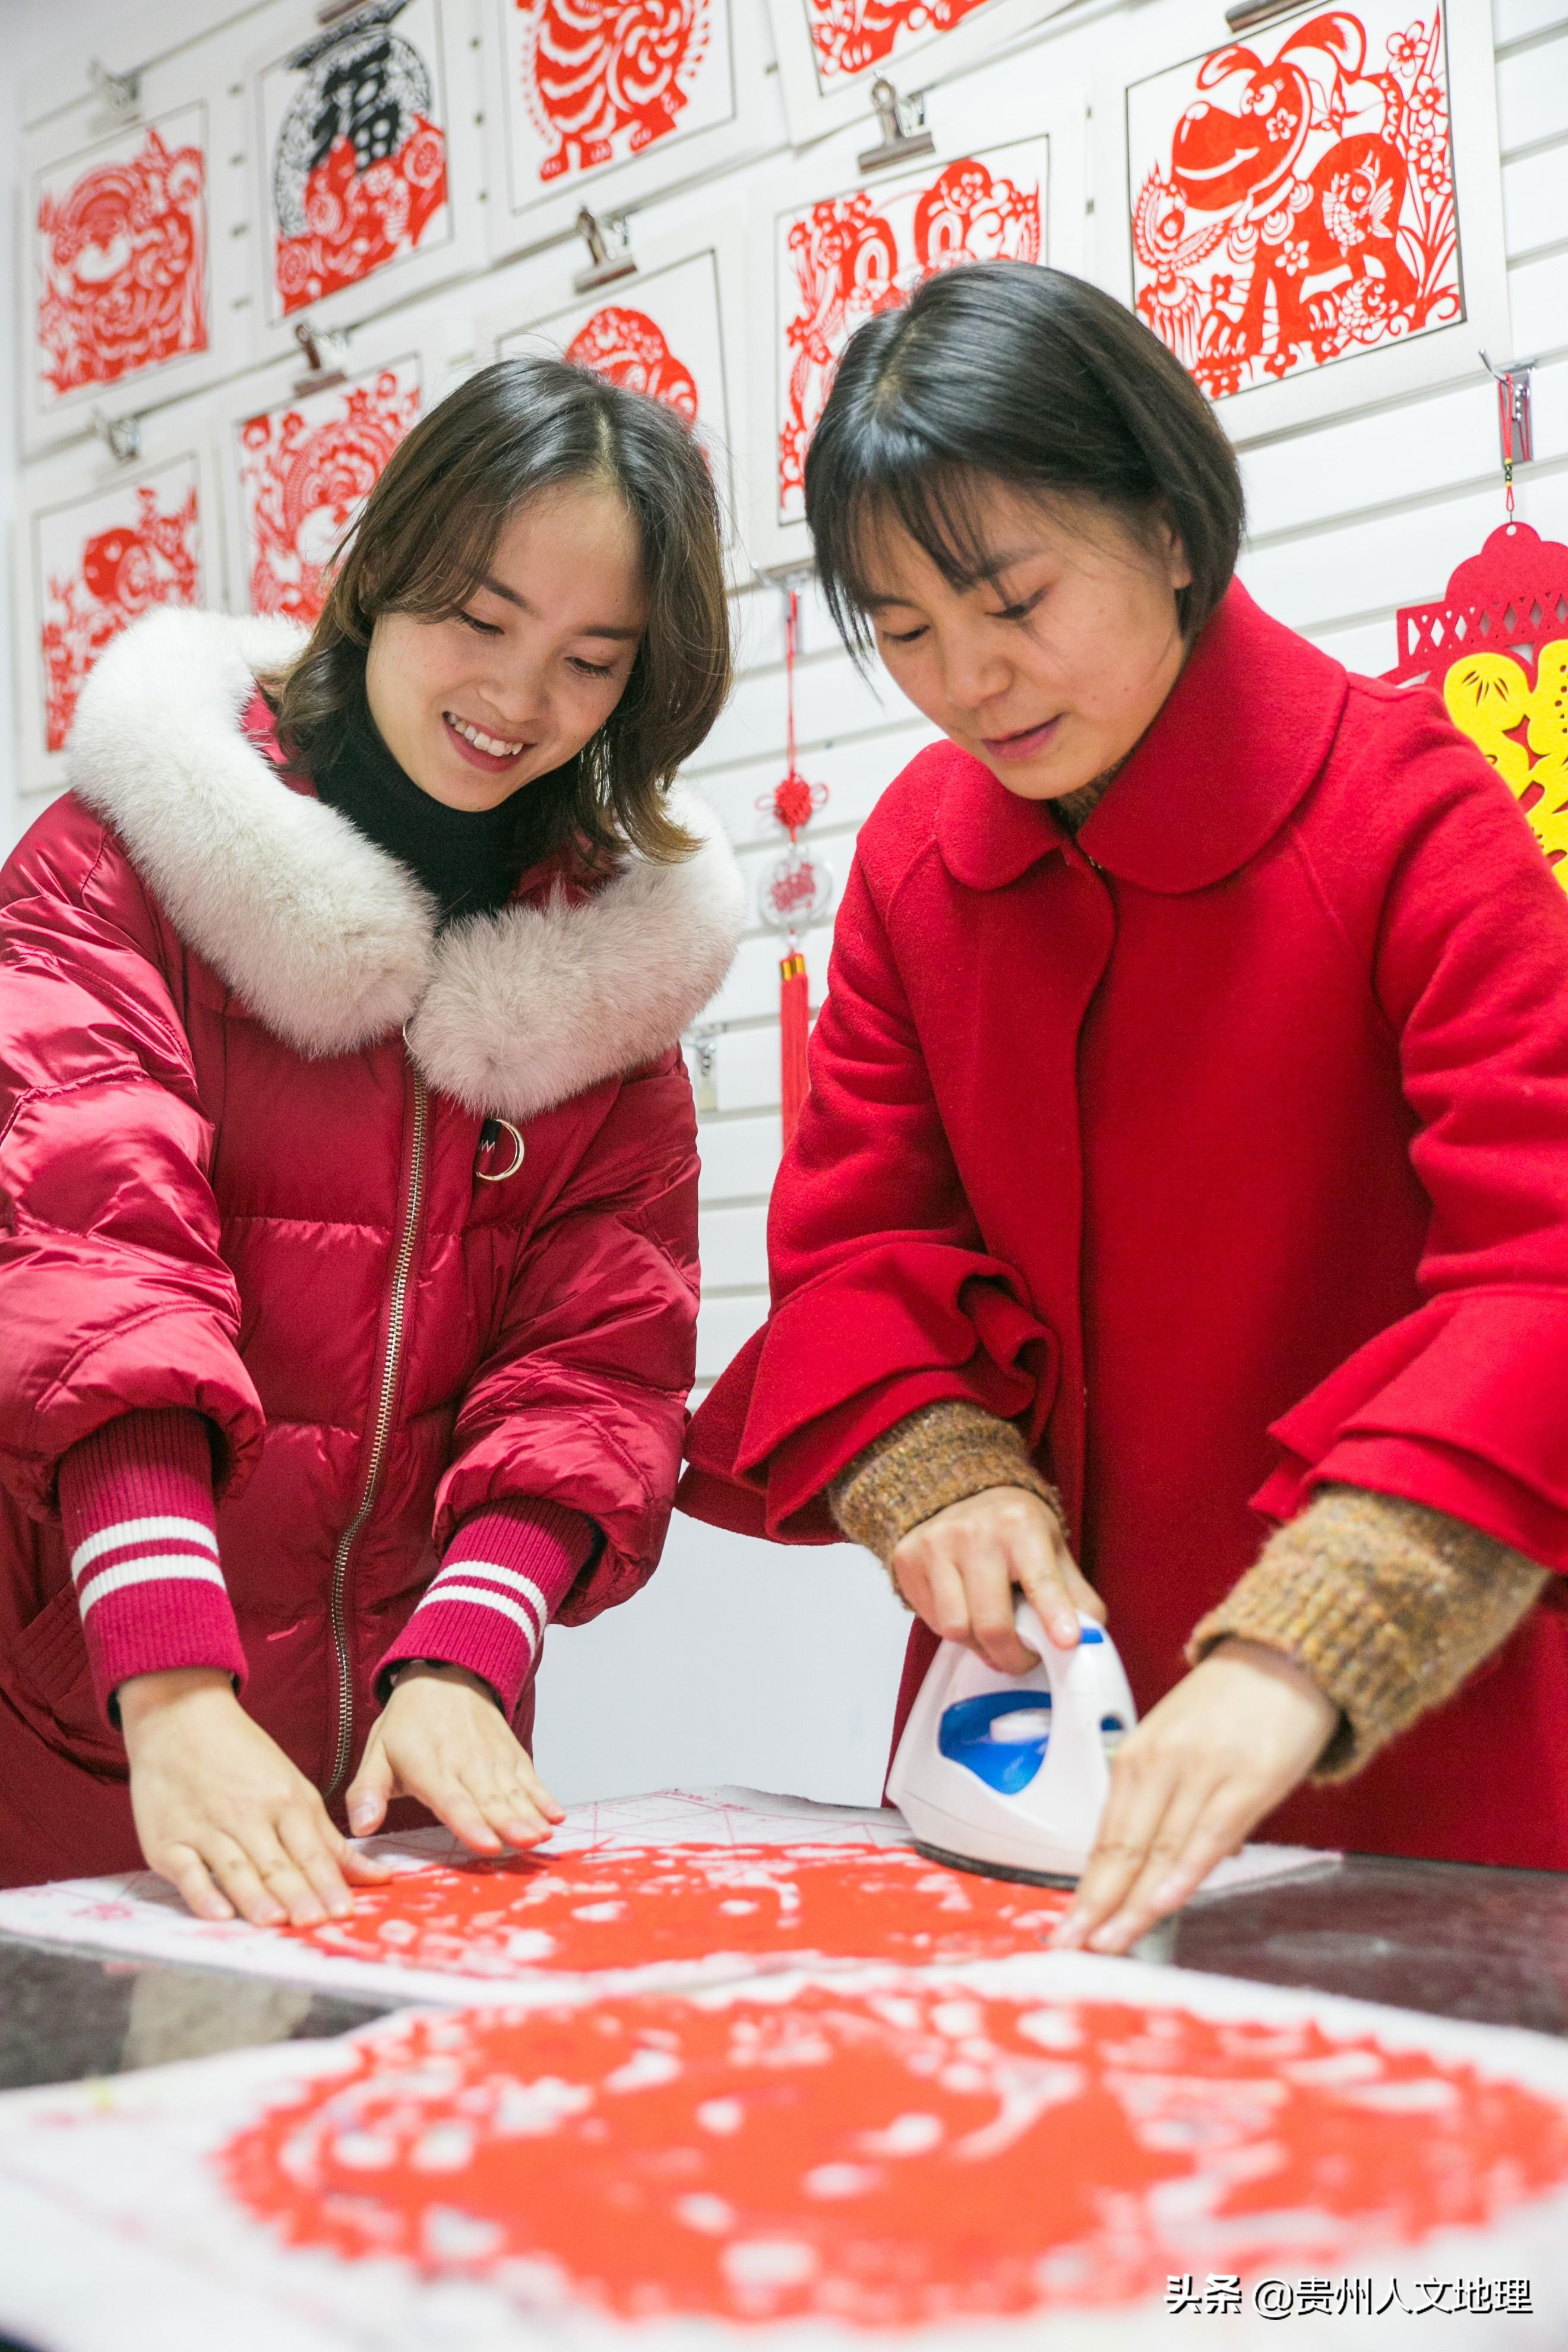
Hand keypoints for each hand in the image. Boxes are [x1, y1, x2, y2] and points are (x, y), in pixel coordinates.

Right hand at [120, 1667, 391, 1926]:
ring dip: (256, 1897)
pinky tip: (218, 1913)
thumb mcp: (294, 1789)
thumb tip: (376, 1877)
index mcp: (284, 1801)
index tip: (345, 1911)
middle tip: (317, 1925)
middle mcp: (248, 1815)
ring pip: (236, 1869)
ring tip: (276, 1923)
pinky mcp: (168, 1841)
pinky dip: (202, 1893)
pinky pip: (187, 1871)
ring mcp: (206, 1829)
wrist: (180, 1718)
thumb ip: (328, 1840)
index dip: (328, 1883)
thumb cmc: (243, 1758)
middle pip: (277, 1864)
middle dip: (299, 1895)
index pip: (311, 1851)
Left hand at [346, 1662, 565, 1853]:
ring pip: (513, 1790)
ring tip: (543, 1834)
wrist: (447, 1673)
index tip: (487, 1844)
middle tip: (526, 1844)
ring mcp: (493, 1758)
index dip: (470, 1824)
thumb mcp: (377, 1752)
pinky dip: (544, 1795)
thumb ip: (367, 1792)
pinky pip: (530, 1777)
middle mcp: (465, 1763)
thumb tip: (361, 1827)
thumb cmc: (408, 1723)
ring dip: (530, 1813)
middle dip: (509, 1823)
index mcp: (428, 1767)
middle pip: (489, 1798)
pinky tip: (556, 1815)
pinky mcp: (512, 1755)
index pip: (451, 1801)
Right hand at [891, 1486, 1104, 1673]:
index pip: (1040, 1579)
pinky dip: (954, 1629)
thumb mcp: (1053, 1547)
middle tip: (1024, 1659)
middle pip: (992, 1622)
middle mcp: (973, 1531)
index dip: (1054, 1614)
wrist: (956, 1492)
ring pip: (956, 1630)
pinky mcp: (907, 1559)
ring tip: (992, 1635)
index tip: (1066, 1641)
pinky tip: (965, 1610)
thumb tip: (1091, 1639)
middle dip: (1013, 1656)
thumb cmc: (1012, 1528)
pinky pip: (932, 1622)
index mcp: (1019, 1524)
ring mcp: (935, 1545)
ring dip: (979, 1647)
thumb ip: (1075, 1595)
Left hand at [1051, 1639, 1338, 1954]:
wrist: (1286, 1652)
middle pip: (1121, 1848)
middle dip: (1095, 1905)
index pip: (1105, 1836)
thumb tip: (1168, 1862)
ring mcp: (1202, 1773)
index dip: (1087, 1888)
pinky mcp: (1247, 1780)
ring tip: (1106, 1944)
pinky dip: (1182, 1873)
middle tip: (1069, 1947)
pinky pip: (1207, 1835)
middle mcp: (1160, 1765)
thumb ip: (1171, 1801)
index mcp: (1138, 1757)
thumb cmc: (1233, 1699)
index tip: (1068, 1927)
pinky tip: (1161, 1904)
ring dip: (1129, 1904)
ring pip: (1157, 1850)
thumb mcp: (1182, 1745)